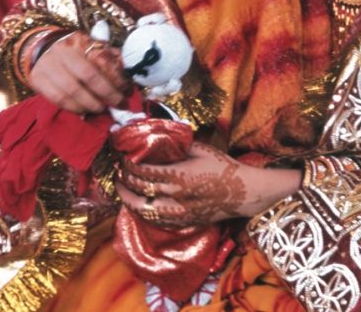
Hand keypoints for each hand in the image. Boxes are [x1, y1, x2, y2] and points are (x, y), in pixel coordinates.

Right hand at [29, 31, 127, 112]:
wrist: (43, 47)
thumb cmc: (75, 50)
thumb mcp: (91, 46)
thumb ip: (108, 56)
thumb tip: (128, 71)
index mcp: (75, 44)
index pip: (93, 70)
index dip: (109, 85)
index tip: (123, 94)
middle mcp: (58, 55)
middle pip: (81, 83)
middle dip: (101, 96)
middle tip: (115, 104)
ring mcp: (44, 68)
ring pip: (67, 94)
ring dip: (87, 105)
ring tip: (100, 108)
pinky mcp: (36, 80)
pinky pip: (56, 100)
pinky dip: (72, 107)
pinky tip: (83, 110)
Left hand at [116, 142, 301, 225]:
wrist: (243, 192)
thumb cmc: (224, 167)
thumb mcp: (202, 150)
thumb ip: (179, 147)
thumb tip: (161, 139)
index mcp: (178, 175)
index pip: (143, 172)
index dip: (129, 166)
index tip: (122, 159)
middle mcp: (174, 196)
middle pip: (140, 190)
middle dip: (124, 181)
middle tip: (117, 173)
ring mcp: (178, 212)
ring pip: (143, 209)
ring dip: (128, 199)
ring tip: (122, 190)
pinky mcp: (183, 221)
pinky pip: (155, 219)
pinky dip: (143, 212)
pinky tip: (138, 205)